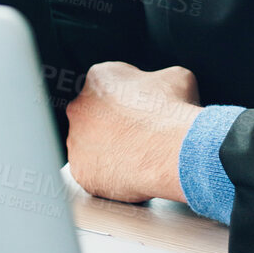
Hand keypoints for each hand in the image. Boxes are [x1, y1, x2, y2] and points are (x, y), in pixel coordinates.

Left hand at [62, 62, 202, 203]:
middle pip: (93, 115)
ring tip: (137, 155)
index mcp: (99, 78)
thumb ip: (158, 80)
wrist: (172, 152)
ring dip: (108, 149)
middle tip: (139, 134)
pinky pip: (93, 173)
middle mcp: (79, 107)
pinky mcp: (81, 172)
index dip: (129, 98)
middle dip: (113, 124)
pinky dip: (109, 174)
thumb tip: (163, 89)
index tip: (143, 109)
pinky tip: (130, 172)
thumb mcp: (177, 78)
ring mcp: (76, 142)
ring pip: (90, 145)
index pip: (108, 85)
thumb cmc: (174, 113)